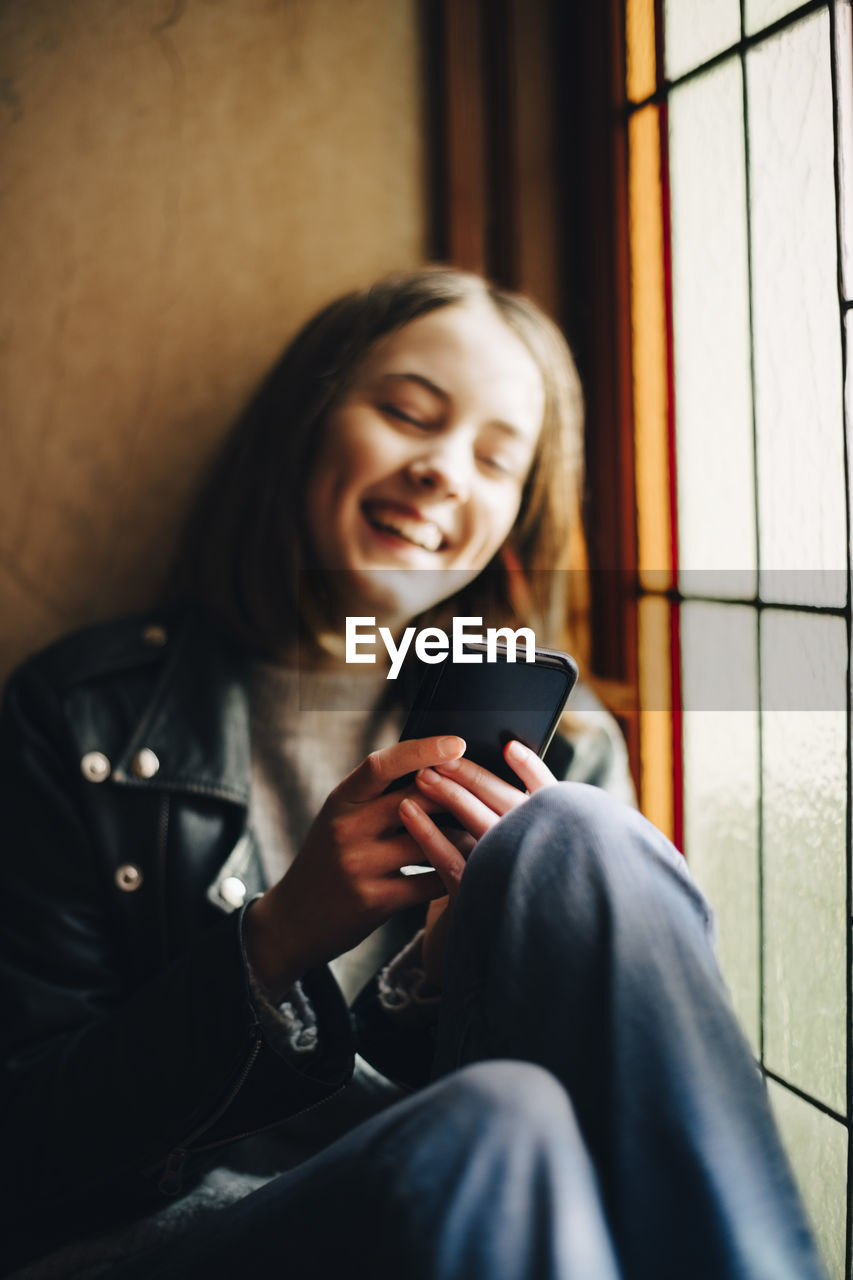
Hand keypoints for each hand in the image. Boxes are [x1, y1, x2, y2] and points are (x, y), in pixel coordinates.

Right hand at [245, 735, 465, 1000]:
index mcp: (341, 800)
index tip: (459, 743)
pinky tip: (470, 869)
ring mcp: (359, 865)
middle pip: (414, 800)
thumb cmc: (327, 861)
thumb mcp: (339, 819)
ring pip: (428, 842)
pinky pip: (427, 882)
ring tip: (487, 830)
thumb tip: (434, 767)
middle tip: (487, 793)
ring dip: (463, 837)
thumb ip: (376, 796)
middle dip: (455, 796)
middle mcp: (347, 828)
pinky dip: (452, 873)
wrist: (293, 921)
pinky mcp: (373, 901)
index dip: (423, 750)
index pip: (382, 764)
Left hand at [399, 741, 557, 988]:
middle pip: (507, 805)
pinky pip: (450, 861)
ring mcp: (507, 879)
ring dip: (448, 797)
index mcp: (546, 837)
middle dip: (471, 776)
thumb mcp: (497, 843)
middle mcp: (534, 857)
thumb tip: (464, 759)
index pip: (546, 797)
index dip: (531, 770)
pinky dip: (428, 832)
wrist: (463, 941)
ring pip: (479, 828)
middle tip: (441, 756)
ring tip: (421, 776)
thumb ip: (495, 809)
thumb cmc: (479, 878)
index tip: (509, 746)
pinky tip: (408, 812)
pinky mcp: (476, 900)